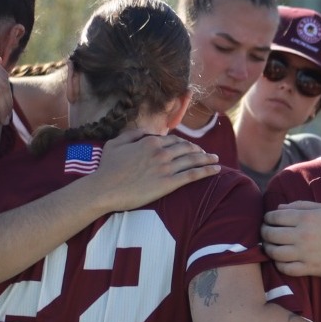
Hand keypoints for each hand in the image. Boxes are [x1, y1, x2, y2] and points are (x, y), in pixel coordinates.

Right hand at [83, 130, 219, 213]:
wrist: (104, 189)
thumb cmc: (107, 168)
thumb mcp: (116, 143)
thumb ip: (134, 134)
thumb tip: (147, 132)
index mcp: (150, 141)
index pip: (174, 140)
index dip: (185, 143)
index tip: (191, 147)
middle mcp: (161, 152)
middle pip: (187, 148)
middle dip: (199, 150)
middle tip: (207, 153)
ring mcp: (166, 168)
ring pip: (193, 159)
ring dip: (207, 158)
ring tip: (216, 160)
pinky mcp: (168, 183)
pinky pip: (193, 175)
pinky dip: (207, 171)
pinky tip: (216, 170)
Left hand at [262, 201, 320, 277]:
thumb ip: (299, 205)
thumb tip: (278, 208)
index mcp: (306, 217)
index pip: (275, 217)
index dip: (267, 218)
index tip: (268, 220)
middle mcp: (303, 235)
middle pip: (271, 234)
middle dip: (264, 232)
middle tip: (265, 233)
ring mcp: (306, 253)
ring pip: (275, 252)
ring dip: (268, 249)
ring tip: (270, 247)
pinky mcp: (310, 268)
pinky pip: (286, 268)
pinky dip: (279, 264)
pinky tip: (281, 260)